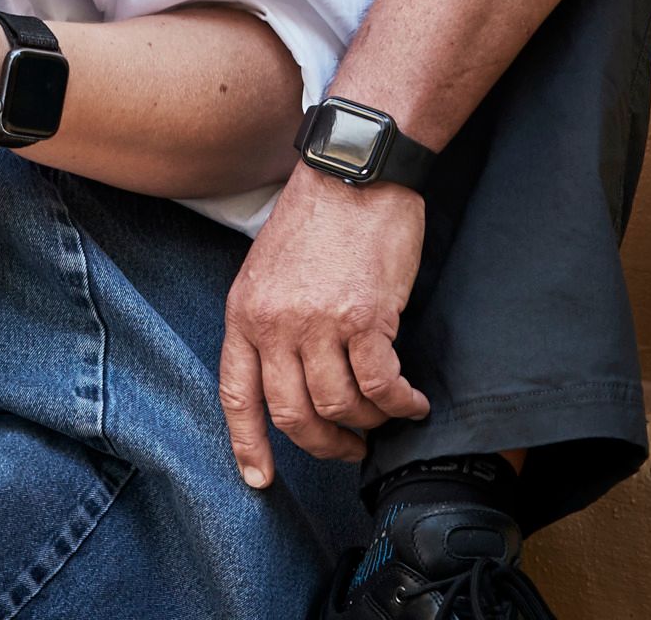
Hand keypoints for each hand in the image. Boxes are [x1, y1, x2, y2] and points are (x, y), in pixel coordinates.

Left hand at [219, 164, 431, 483]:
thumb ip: (271, 322)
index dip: (247, 444)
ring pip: (340, 405)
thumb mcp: (268, 269)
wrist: (354, 171)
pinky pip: (382, 385)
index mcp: (244, 312)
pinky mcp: (365, 318)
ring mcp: (318, 322)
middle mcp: (274, 323)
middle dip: (323, 443)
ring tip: (386, 415)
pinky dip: (402, 403)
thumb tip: (292, 376)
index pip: (236, 394)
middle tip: (349, 447)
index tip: (260, 479)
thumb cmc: (317, 217)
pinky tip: (414, 401)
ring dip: (369, 422)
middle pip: (292, 414)